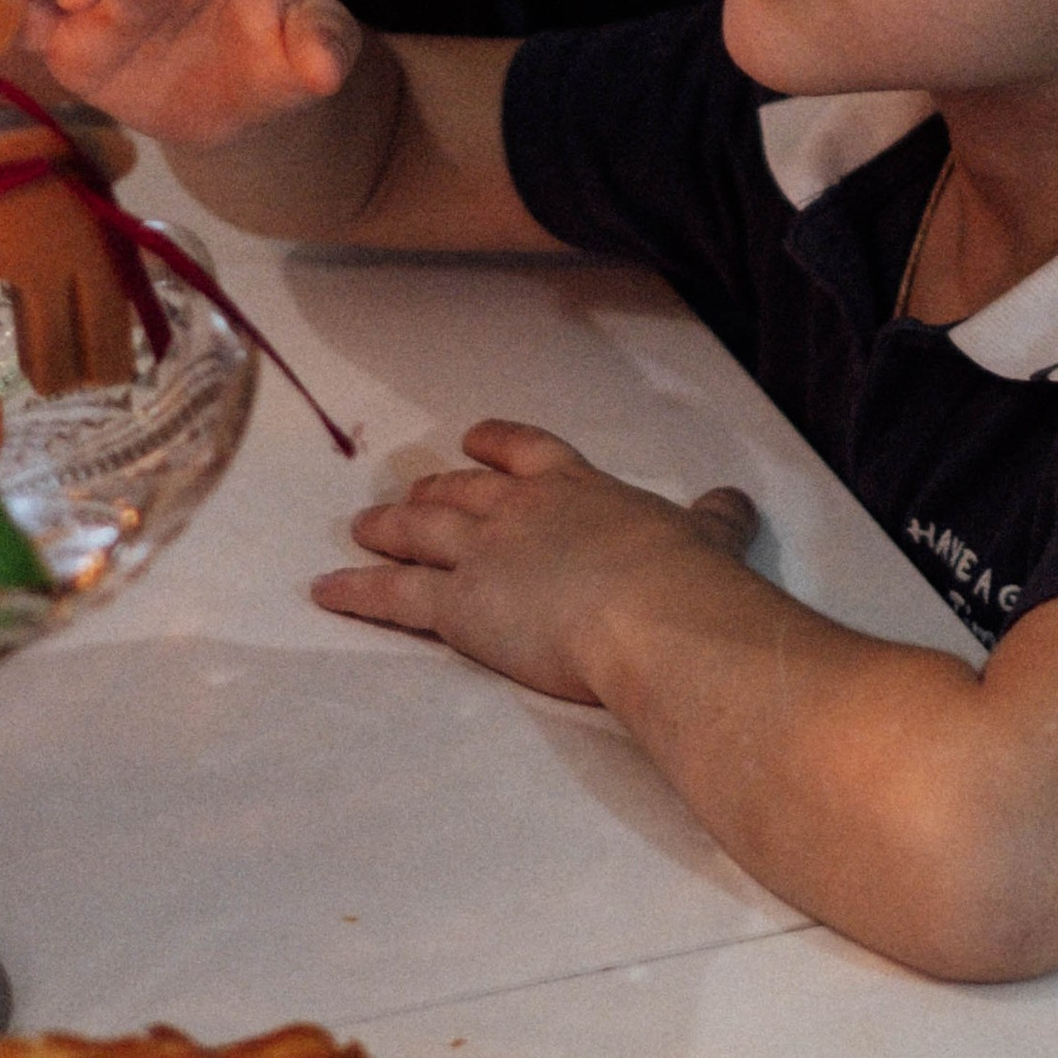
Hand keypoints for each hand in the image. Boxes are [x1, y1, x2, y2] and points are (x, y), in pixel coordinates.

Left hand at [313, 420, 758, 700]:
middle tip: (408, 492)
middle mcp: (521, 511)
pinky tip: (324, 592)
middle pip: (462, 490)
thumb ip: (713, 519)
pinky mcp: (455, 605)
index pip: (527, 454)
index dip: (496, 446)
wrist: (655, 618)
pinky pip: (392, 595)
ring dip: (387, 528)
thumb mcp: (708, 537)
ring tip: (361, 528)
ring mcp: (482, 554)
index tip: (473, 439)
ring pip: (419, 531)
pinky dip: (354, 591)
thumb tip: (733, 500)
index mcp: (580, 490)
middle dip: (432, 490)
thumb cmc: (688, 580)